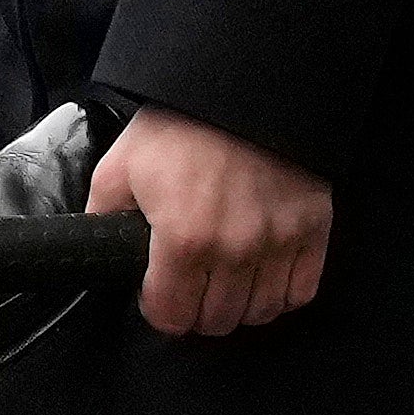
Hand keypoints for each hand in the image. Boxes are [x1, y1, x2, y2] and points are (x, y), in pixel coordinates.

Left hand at [89, 100, 331, 337]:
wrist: (241, 93)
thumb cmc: (177, 130)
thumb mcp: (119, 168)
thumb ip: (104, 217)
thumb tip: (100, 250)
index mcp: (184, 240)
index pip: (172, 316)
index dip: (157, 310)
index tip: (156, 294)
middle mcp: (235, 252)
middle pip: (216, 321)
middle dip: (195, 310)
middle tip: (188, 286)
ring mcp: (279, 246)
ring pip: (259, 314)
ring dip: (237, 305)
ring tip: (222, 282)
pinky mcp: (313, 234)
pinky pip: (299, 293)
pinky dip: (278, 294)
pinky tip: (259, 276)